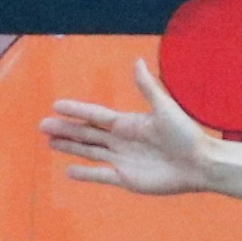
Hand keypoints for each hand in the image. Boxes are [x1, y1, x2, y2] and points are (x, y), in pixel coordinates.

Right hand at [42, 59, 218, 197]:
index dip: (76, 111)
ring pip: (89, 152)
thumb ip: (147, 87)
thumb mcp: (165, 108)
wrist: (200, 164)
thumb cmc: (186, 135)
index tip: (57, 105)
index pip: (96, 116)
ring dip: (70, 148)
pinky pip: (100, 175)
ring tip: (49, 143)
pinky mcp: (126, 179)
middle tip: (42, 126)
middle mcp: (122, 141)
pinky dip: (84, 174)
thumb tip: (136, 61)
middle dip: (65, 130)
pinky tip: (68, 171)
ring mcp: (122, 160)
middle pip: (87, 134)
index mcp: (128, 123)